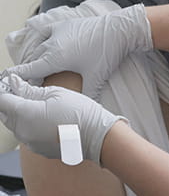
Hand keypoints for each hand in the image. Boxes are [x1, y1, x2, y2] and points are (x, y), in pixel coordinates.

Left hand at [0, 74, 127, 164]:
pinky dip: (31, 124)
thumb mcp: (56, 93)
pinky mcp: (38, 149)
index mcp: (26, 115)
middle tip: (27, 90)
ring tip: (40, 103)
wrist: (95, 135)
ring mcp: (30, 143)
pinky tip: (47, 117)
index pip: (3, 101)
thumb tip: (14, 83)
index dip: (5, 90)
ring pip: (16, 125)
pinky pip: (26, 134)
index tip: (12, 84)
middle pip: (6, 114)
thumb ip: (30, 90)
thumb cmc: (79, 112)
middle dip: (12, 101)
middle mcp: (24, 132)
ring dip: (21, 113)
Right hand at [6, 3, 152, 100]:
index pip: (28, 70)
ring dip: (32, 58)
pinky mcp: (63, 24)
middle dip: (28, 73)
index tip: (8, 86)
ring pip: (36, 47)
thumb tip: (87, 113)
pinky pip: (43, 32)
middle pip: (31, 61)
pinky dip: (38, 41)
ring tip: (34, 70)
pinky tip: (40, 45)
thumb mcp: (96, 77)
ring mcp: (56, 32)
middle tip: (29, 85)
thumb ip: (88, 95)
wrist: (117, 29)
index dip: (17, 79)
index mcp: (54, 58)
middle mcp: (50, 44)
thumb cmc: (106, 53)